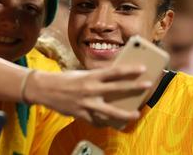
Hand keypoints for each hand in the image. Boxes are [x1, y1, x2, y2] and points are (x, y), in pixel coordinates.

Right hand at [26, 65, 151, 126]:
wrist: (44, 89)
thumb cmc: (64, 79)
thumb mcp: (80, 74)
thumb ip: (95, 78)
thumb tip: (112, 82)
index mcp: (90, 76)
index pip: (114, 72)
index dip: (129, 70)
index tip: (142, 68)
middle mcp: (90, 89)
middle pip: (116, 89)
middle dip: (134, 88)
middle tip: (148, 86)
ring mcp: (86, 104)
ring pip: (110, 111)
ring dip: (124, 114)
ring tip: (135, 114)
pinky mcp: (81, 114)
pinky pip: (97, 121)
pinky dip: (105, 122)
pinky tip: (112, 123)